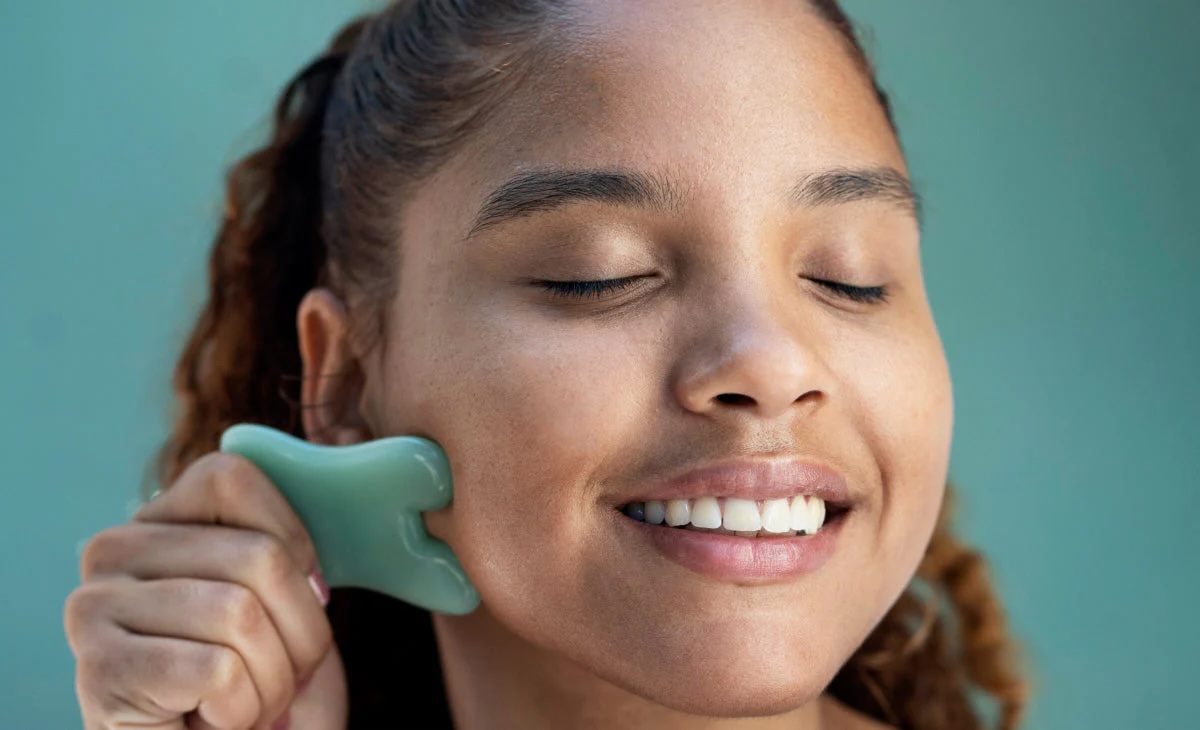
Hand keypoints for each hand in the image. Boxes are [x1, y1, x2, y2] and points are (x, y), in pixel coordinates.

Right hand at [64, 452, 347, 728]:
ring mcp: (94, 609)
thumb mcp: (279, 602)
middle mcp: (110, 552)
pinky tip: (214, 721)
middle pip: (257, 555)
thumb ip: (283, 551)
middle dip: (301, 632)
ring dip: (273, 679)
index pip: (231, 478)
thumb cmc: (250, 684)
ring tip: (248, 702)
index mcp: (155, 521)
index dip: (294, 537)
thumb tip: (309, 556)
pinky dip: (242, 709)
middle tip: (284, 675)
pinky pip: (218, 670)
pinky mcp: (101, 671)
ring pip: (241, 614)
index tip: (308, 594)